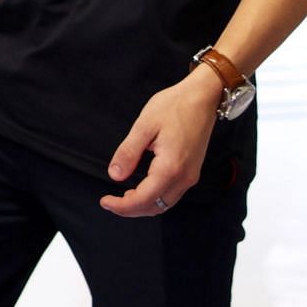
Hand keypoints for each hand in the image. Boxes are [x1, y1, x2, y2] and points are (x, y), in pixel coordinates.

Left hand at [99, 68, 221, 217]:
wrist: (202, 97)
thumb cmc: (174, 106)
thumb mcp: (144, 126)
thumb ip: (128, 152)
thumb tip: (114, 176)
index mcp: (170, 167)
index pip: (144, 199)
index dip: (122, 206)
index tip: (104, 201)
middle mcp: (184, 177)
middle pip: (155, 207)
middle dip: (131, 209)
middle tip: (110, 202)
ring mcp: (191, 176)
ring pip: (165, 204)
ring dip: (144, 206)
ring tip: (122, 198)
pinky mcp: (193, 171)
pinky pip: (172, 194)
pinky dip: (155, 198)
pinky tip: (141, 189)